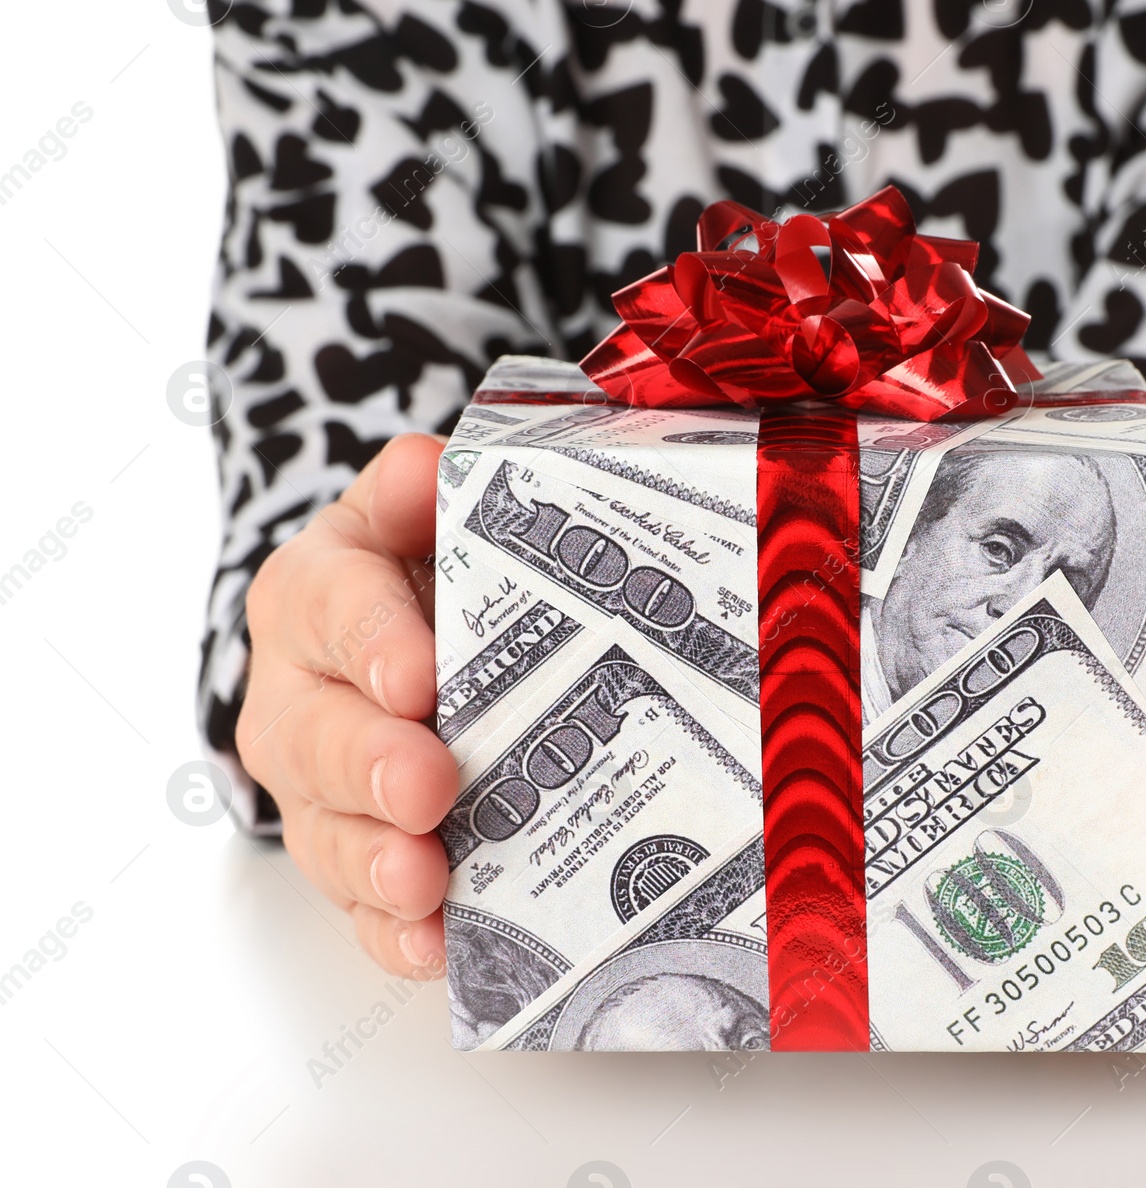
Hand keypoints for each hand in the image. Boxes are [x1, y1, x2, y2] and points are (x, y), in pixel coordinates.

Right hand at [237, 434, 452, 978]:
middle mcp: (297, 695)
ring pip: (329, 831)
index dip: (374, 641)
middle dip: (373, 763)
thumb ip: (418, 492)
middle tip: (428, 784)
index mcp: (312, 594)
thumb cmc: (417, 574)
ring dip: (377, 862)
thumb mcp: (411, 515)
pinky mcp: (351, 851)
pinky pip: (359, 903)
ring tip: (423, 881)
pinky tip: (435, 947)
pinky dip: (395, 931)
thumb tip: (435, 467)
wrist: (394, 640)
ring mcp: (317, 786)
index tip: (419, 674)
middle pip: (320, 736)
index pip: (332, 607)